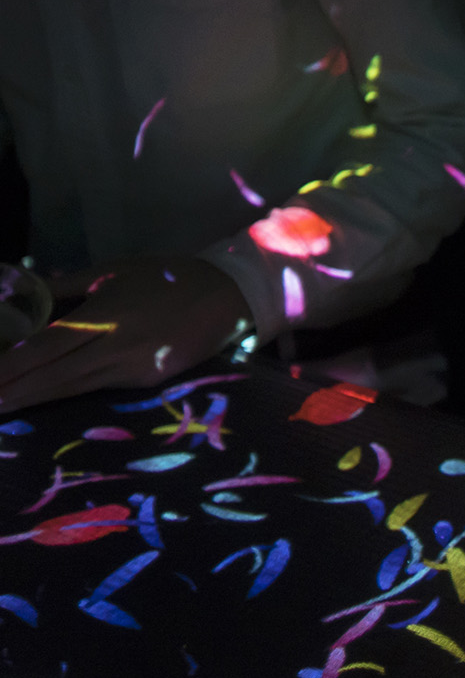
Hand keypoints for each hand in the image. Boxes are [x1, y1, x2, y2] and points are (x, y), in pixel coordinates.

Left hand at [0, 258, 252, 413]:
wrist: (229, 296)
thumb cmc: (168, 276)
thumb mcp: (112, 271)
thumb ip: (65, 286)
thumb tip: (21, 294)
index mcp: (104, 315)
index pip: (45, 347)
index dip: (11, 366)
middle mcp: (116, 347)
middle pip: (54, 376)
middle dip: (14, 392)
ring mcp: (134, 368)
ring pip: (73, 388)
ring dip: (34, 399)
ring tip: (2, 406)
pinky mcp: (149, 381)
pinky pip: (98, 387)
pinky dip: (66, 392)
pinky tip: (43, 395)